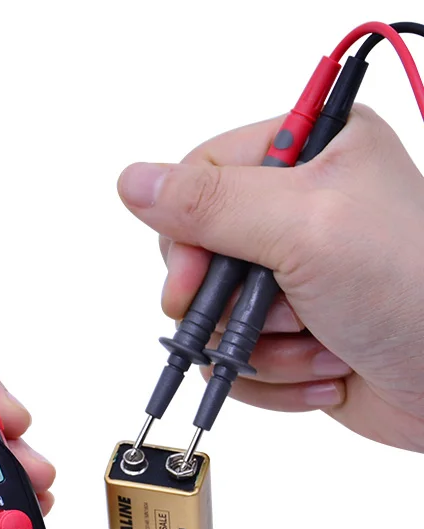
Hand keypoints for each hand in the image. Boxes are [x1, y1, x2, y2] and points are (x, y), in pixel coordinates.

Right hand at [118, 105, 423, 452]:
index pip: (202, 175)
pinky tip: (325, 371)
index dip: (186, 234)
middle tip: (267, 316)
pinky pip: (239, 355)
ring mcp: (295, 275)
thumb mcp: (305, 227)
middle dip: (229, 300)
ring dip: (261, 345)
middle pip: (200, 251)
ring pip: (217, 313)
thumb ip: (212, 202)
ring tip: (319, 346)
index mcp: (312, 153)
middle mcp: (301, 209)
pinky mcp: (294, 331)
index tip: (191, 280)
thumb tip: (133, 181)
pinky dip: (274, 375)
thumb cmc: (414, 289)